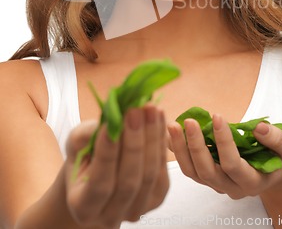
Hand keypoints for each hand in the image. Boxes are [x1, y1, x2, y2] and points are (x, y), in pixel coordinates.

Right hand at [65, 105, 168, 227]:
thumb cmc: (83, 159)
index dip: (107, 154)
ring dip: (152, 137)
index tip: (111, 124)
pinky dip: (161, 141)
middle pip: (129, 181)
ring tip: (151, 108)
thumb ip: (87, 135)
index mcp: (84, 208)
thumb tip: (111, 119)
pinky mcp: (157, 197)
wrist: (97, 176)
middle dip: (134, 142)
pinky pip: (163, 169)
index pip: (100, 184)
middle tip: (136, 110)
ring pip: (149, 174)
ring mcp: (137, 210)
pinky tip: (159, 118)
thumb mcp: (76, 144)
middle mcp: (110, 216)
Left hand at [168, 114, 281, 198]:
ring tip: (172, 125)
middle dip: (196, 146)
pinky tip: (167, 133)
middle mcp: (231, 188)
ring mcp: (217, 184)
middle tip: (189, 121)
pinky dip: (176, 151)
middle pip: (207, 171)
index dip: (224, 142)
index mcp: (252, 182)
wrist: (276, 174)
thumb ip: (277, 140)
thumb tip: (258, 128)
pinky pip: (188, 167)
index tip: (218, 115)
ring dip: (181, 149)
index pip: (233, 165)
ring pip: (193, 172)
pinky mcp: (207, 176)